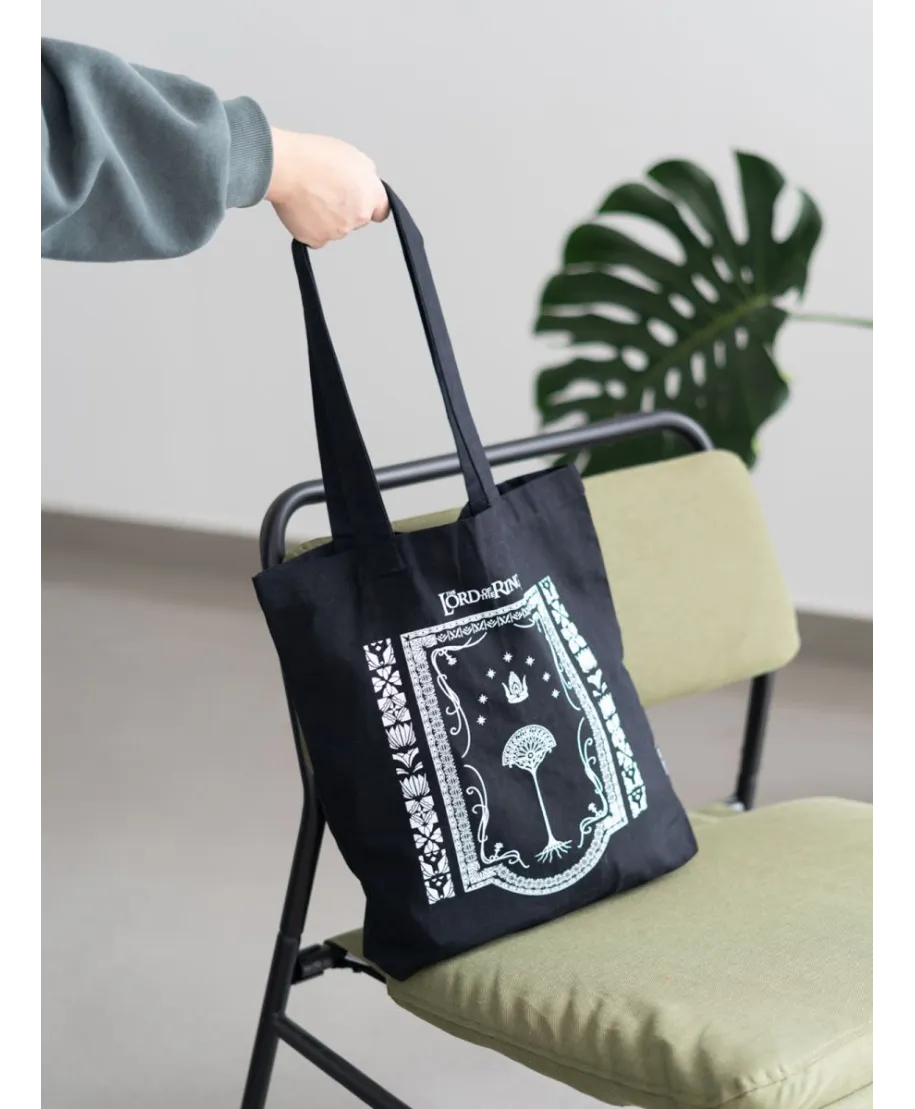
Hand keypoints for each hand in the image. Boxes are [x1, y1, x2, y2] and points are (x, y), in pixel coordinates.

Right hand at [265, 130, 388, 247]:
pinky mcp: (318, 240)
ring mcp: (339, 231)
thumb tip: (364, 186)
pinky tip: (302, 209)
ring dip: (326, 217)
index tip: (361, 203)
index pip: (380, 210)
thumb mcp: (352, 156)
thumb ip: (364, 177)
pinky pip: (316, 236)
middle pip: (356, 220)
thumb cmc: (314, 157)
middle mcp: (359, 216)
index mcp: (370, 195)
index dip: (369, 205)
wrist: (286, 169)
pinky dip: (310, 226)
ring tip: (310, 196)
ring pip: (336, 228)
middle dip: (345, 209)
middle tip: (326, 191)